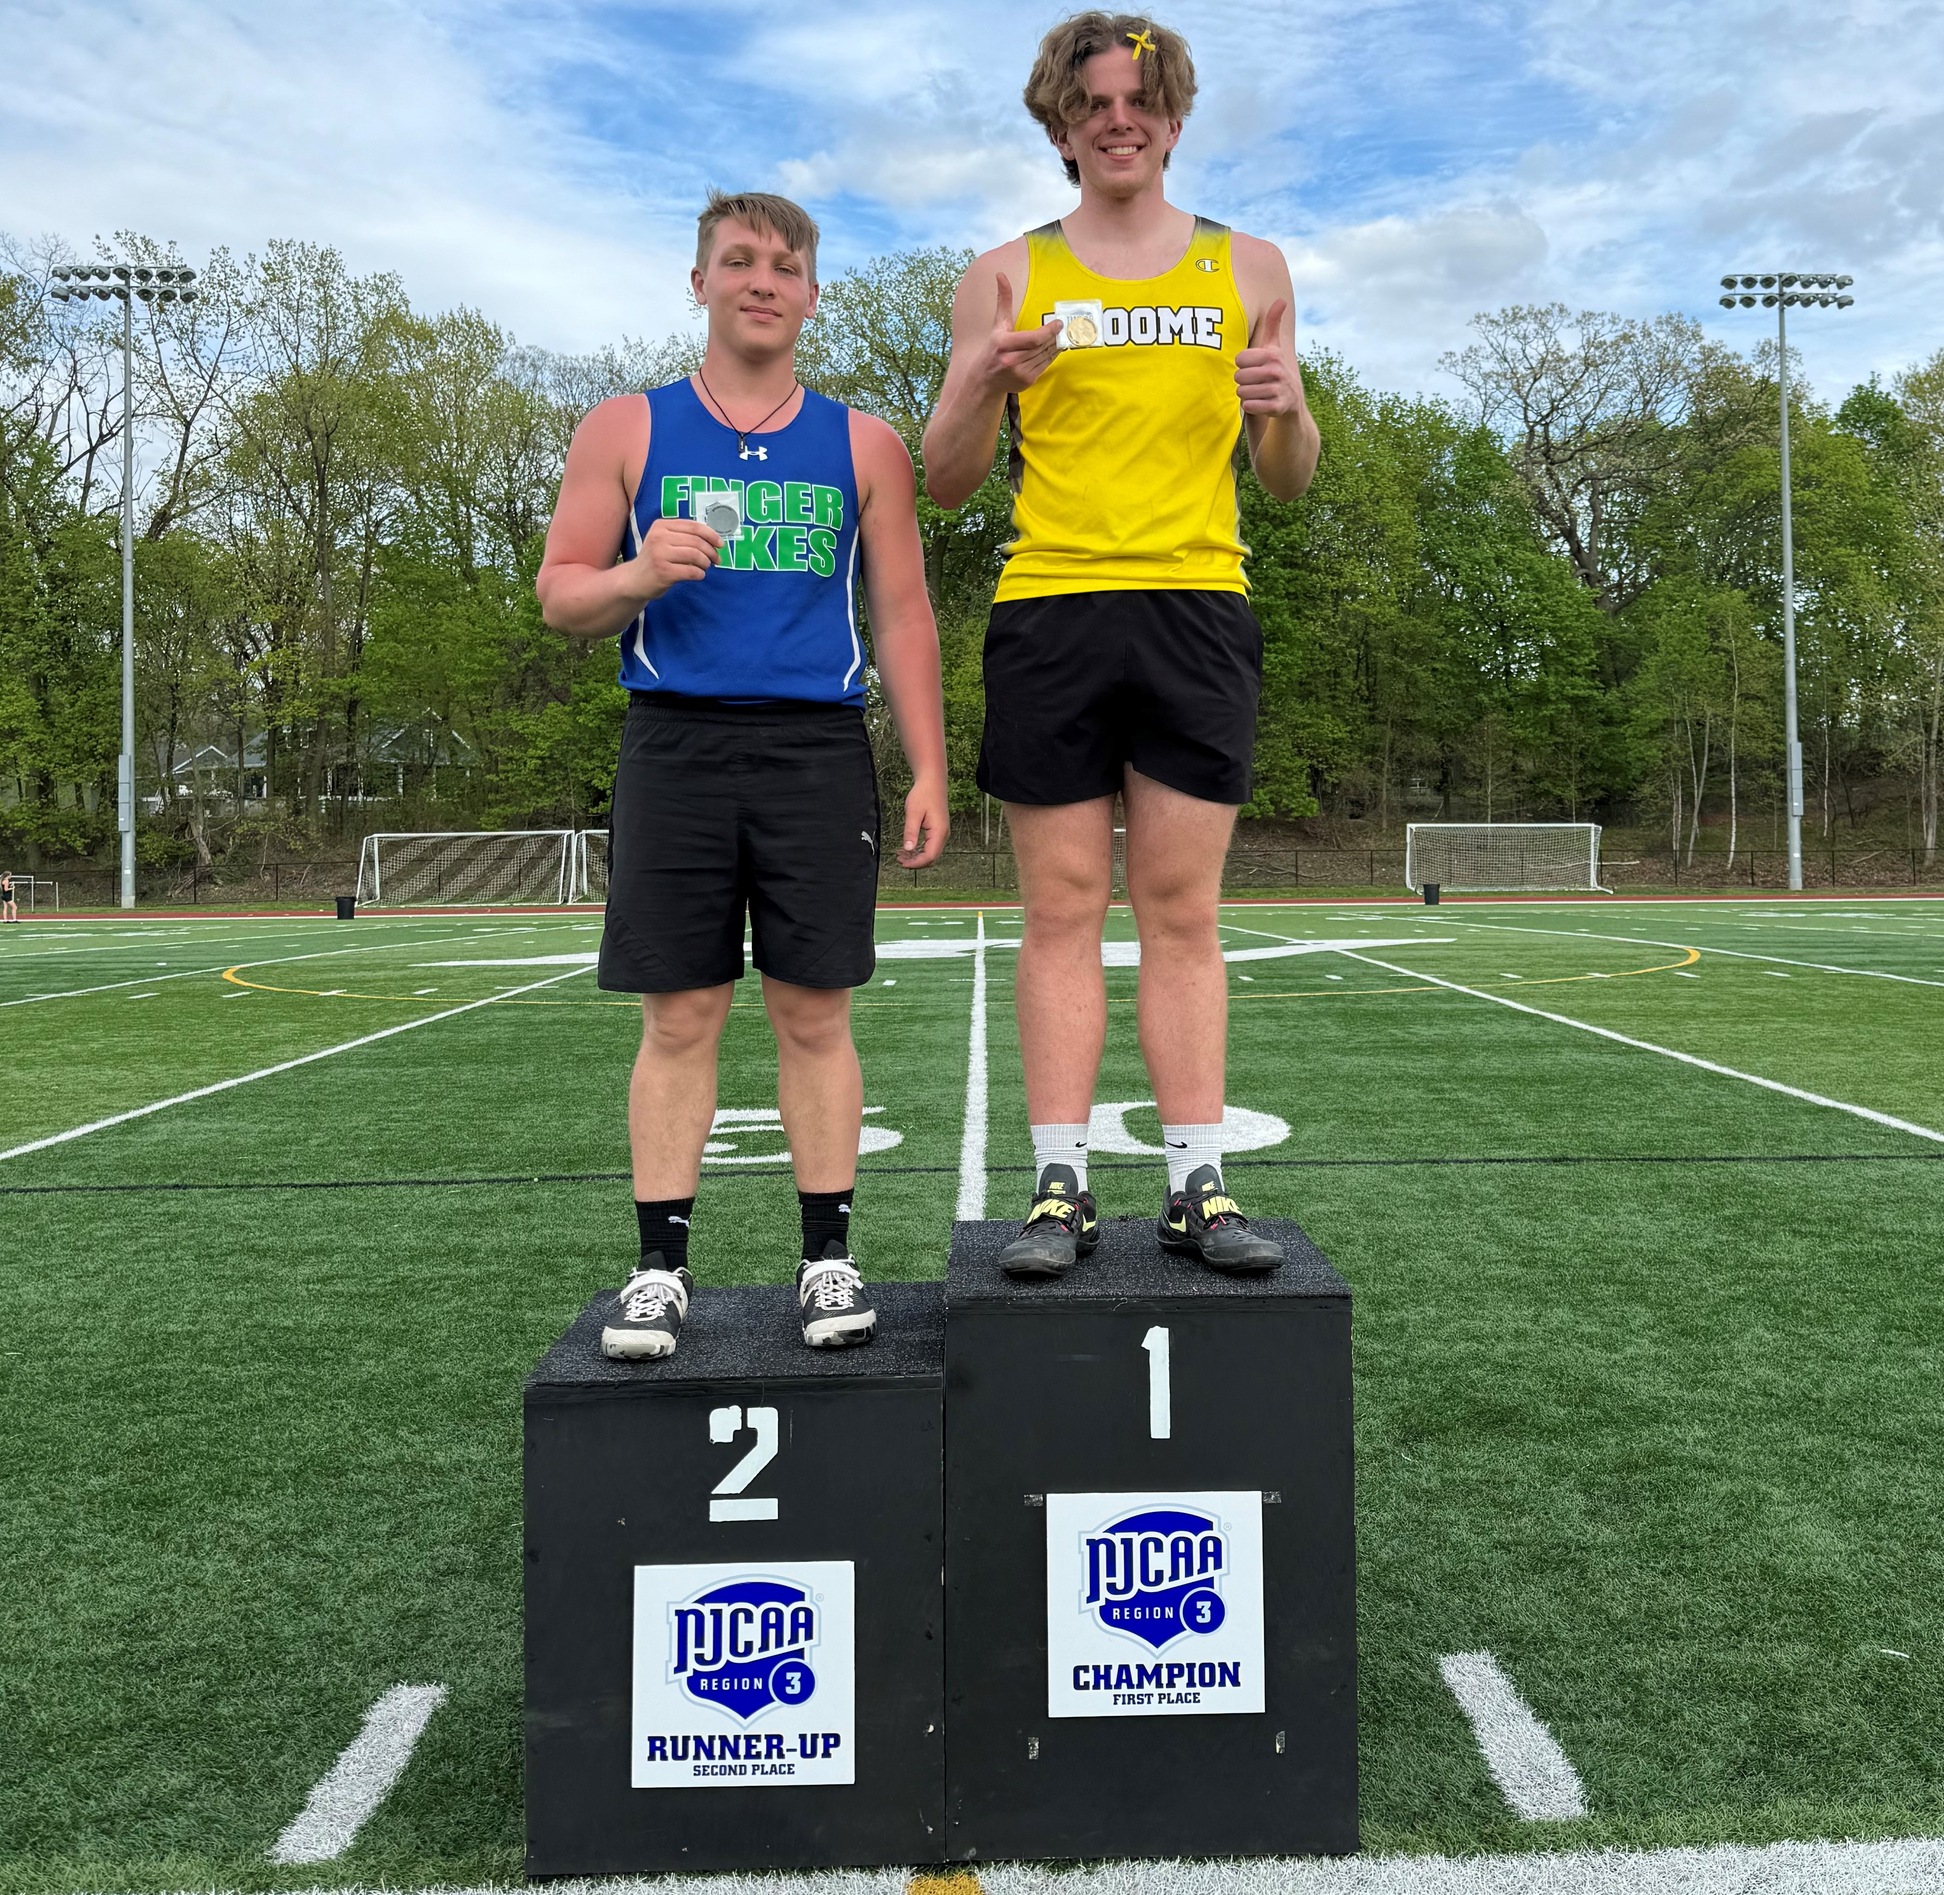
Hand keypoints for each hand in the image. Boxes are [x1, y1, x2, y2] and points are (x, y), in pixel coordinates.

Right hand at [636, 516, 720, 598]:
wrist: (634, 579)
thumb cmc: (655, 559)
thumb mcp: (664, 541)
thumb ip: (683, 536)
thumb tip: (713, 540)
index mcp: (661, 526)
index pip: (693, 526)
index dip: (711, 535)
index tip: (720, 544)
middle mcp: (659, 537)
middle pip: (696, 541)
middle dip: (711, 551)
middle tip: (716, 560)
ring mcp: (660, 554)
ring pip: (695, 555)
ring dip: (706, 563)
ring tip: (705, 567)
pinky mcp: (664, 572)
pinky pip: (691, 572)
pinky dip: (700, 574)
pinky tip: (698, 575)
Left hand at [899, 776, 949, 868]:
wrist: (932, 782)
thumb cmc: (923, 794)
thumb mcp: (913, 813)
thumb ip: (910, 832)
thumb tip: (908, 849)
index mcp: (939, 832)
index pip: (930, 856)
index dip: (916, 863)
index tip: (902, 863)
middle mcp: (943, 835)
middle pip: (931, 858)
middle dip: (915, 862)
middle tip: (899, 859)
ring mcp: (942, 833)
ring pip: (930, 853)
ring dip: (916, 857)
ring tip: (900, 855)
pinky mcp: (938, 831)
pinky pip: (930, 846)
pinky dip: (919, 850)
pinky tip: (907, 848)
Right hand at [978, 272, 1062, 396]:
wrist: (986, 380)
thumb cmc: (993, 348)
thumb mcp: (998, 324)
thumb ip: (1003, 300)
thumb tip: (1001, 275)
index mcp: (1004, 344)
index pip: (1034, 339)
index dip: (1049, 331)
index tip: (1059, 323)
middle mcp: (1012, 360)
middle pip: (1042, 346)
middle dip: (1054, 336)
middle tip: (1062, 328)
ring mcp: (1021, 373)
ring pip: (1046, 356)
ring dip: (1055, 345)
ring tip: (1060, 336)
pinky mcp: (1028, 381)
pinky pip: (1045, 365)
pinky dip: (1051, 356)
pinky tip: (1053, 348)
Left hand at [1234, 299, 1303, 417]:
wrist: (1291, 399)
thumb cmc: (1275, 368)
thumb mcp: (1274, 346)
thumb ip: (1273, 323)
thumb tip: (1281, 299)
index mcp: (1272, 355)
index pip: (1239, 360)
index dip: (1242, 365)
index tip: (1253, 367)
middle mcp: (1276, 371)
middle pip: (1238, 377)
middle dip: (1243, 381)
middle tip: (1254, 381)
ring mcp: (1277, 390)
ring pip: (1242, 392)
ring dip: (1245, 394)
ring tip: (1257, 391)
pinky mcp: (1276, 407)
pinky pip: (1249, 406)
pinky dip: (1250, 406)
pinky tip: (1259, 402)